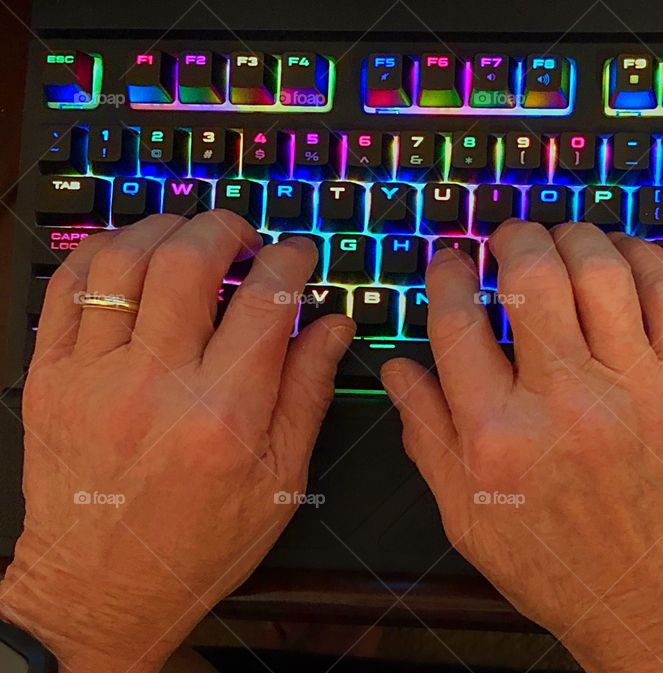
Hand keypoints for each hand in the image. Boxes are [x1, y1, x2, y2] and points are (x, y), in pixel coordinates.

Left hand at [0, 212, 354, 672]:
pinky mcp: (50, 381)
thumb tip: (332, 324)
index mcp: (225, 416)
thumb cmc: (197, 543)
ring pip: (122, 261)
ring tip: (186, 237)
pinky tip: (130, 259)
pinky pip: (66, 289)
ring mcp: (93, 380)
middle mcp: (156, 388)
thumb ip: (308, 391)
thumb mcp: (280, 479)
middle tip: (243, 235)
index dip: (290, 261)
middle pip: (189, 261)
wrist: (102, 590)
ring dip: (163, 229)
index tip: (297, 255)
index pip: (266, 301)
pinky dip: (101, 256)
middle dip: (226, 227)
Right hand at [381, 220, 662, 672]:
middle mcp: (565, 402)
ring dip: (574, 236)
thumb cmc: (566, 571)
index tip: (450, 262)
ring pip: (601, 271)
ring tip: (562, 235)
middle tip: (507, 234)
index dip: (448, 276)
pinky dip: (642, 258)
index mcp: (499, 435)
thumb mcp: (471, 519)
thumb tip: (399, 371)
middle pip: (531, 277)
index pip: (457, 322)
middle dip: (512, 237)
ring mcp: (634, 390)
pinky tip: (623, 253)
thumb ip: (429, 437)